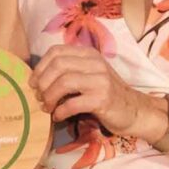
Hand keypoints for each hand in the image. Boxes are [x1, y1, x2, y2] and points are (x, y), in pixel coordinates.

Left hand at [30, 45, 163, 141]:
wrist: (135, 110)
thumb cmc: (107, 94)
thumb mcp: (89, 75)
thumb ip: (70, 71)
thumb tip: (38, 79)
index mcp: (88, 54)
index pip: (56, 51)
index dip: (40, 67)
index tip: (33, 83)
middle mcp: (95, 63)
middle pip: (57, 65)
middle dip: (42, 83)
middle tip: (39, 97)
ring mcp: (100, 80)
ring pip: (63, 82)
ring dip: (49, 97)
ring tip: (47, 107)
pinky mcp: (103, 99)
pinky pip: (72, 103)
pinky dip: (60, 111)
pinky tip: (58, 116)